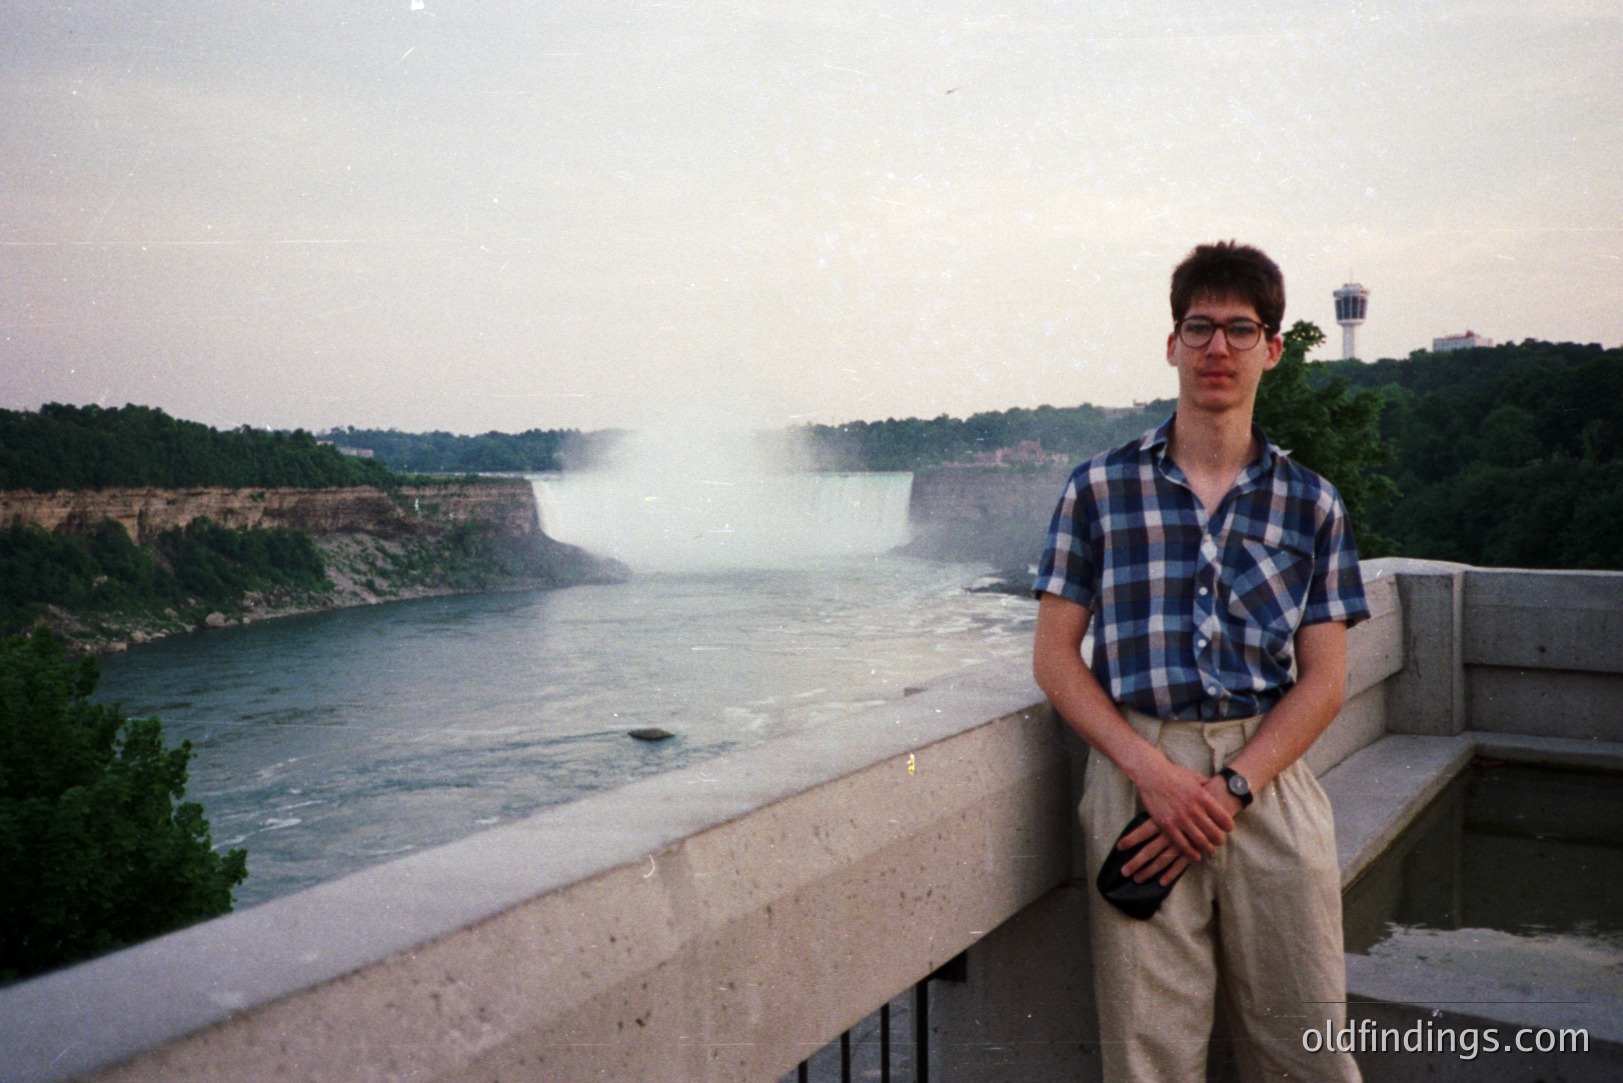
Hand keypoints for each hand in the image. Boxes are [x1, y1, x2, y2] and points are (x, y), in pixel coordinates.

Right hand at [1120, 758, 1236, 872]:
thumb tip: (1217, 788)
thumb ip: (1207, 785)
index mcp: (1203, 797)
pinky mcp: (1167, 825)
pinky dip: (1191, 853)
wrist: (1150, 774)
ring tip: (1209, 849)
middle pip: (1214, 833)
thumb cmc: (1174, 774)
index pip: (1224, 818)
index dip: (1229, 826)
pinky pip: (1182, 844)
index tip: (1227, 829)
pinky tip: (1195, 855)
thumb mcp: (1195, 776)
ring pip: (1200, 841)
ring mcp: (1180, 818)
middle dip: (1219, 840)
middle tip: (1218, 841)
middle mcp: (1193, 809)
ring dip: (1208, 848)